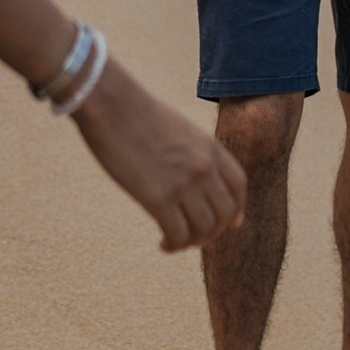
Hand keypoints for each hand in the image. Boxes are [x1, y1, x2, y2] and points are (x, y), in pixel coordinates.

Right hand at [71, 57, 246, 250]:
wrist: (110, 103)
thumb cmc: (135, 112)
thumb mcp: (178, 128)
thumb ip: (191, 151)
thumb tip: (189, 176)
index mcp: (210, 146)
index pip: (239, 185)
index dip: (237, 208)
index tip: (231, 223)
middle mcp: (203, 167)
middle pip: (225, 213)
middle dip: (213, 232)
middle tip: (196, 238)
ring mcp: (183, 183)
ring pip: (204, 230)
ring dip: (192, 242)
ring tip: (175, 241)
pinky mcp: (157, 198)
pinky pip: (177, 236)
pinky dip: (173, 246)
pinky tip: (162, 244)